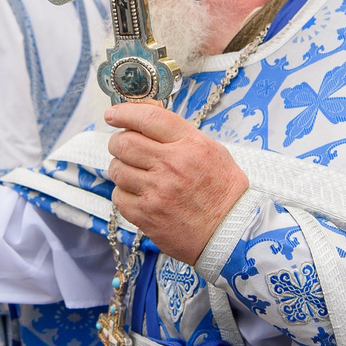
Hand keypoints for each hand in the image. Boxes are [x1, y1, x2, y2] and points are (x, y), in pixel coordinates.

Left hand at [103, 102, 246, 264]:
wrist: (231, 233)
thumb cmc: (223, 192)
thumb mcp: (212, 151)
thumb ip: (180, 134)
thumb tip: (146, 118)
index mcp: (190, 145)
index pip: (148, 118)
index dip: (125, 112)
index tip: (113, 115)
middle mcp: (171, 165)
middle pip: (124, 142)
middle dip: (118, 142)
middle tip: (123, 147)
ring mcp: (157, 191)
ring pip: (117, 169)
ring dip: (120, 169)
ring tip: (134, 174)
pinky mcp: (146, 215)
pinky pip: (118, 196)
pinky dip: (124, 194)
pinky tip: (138, 195)